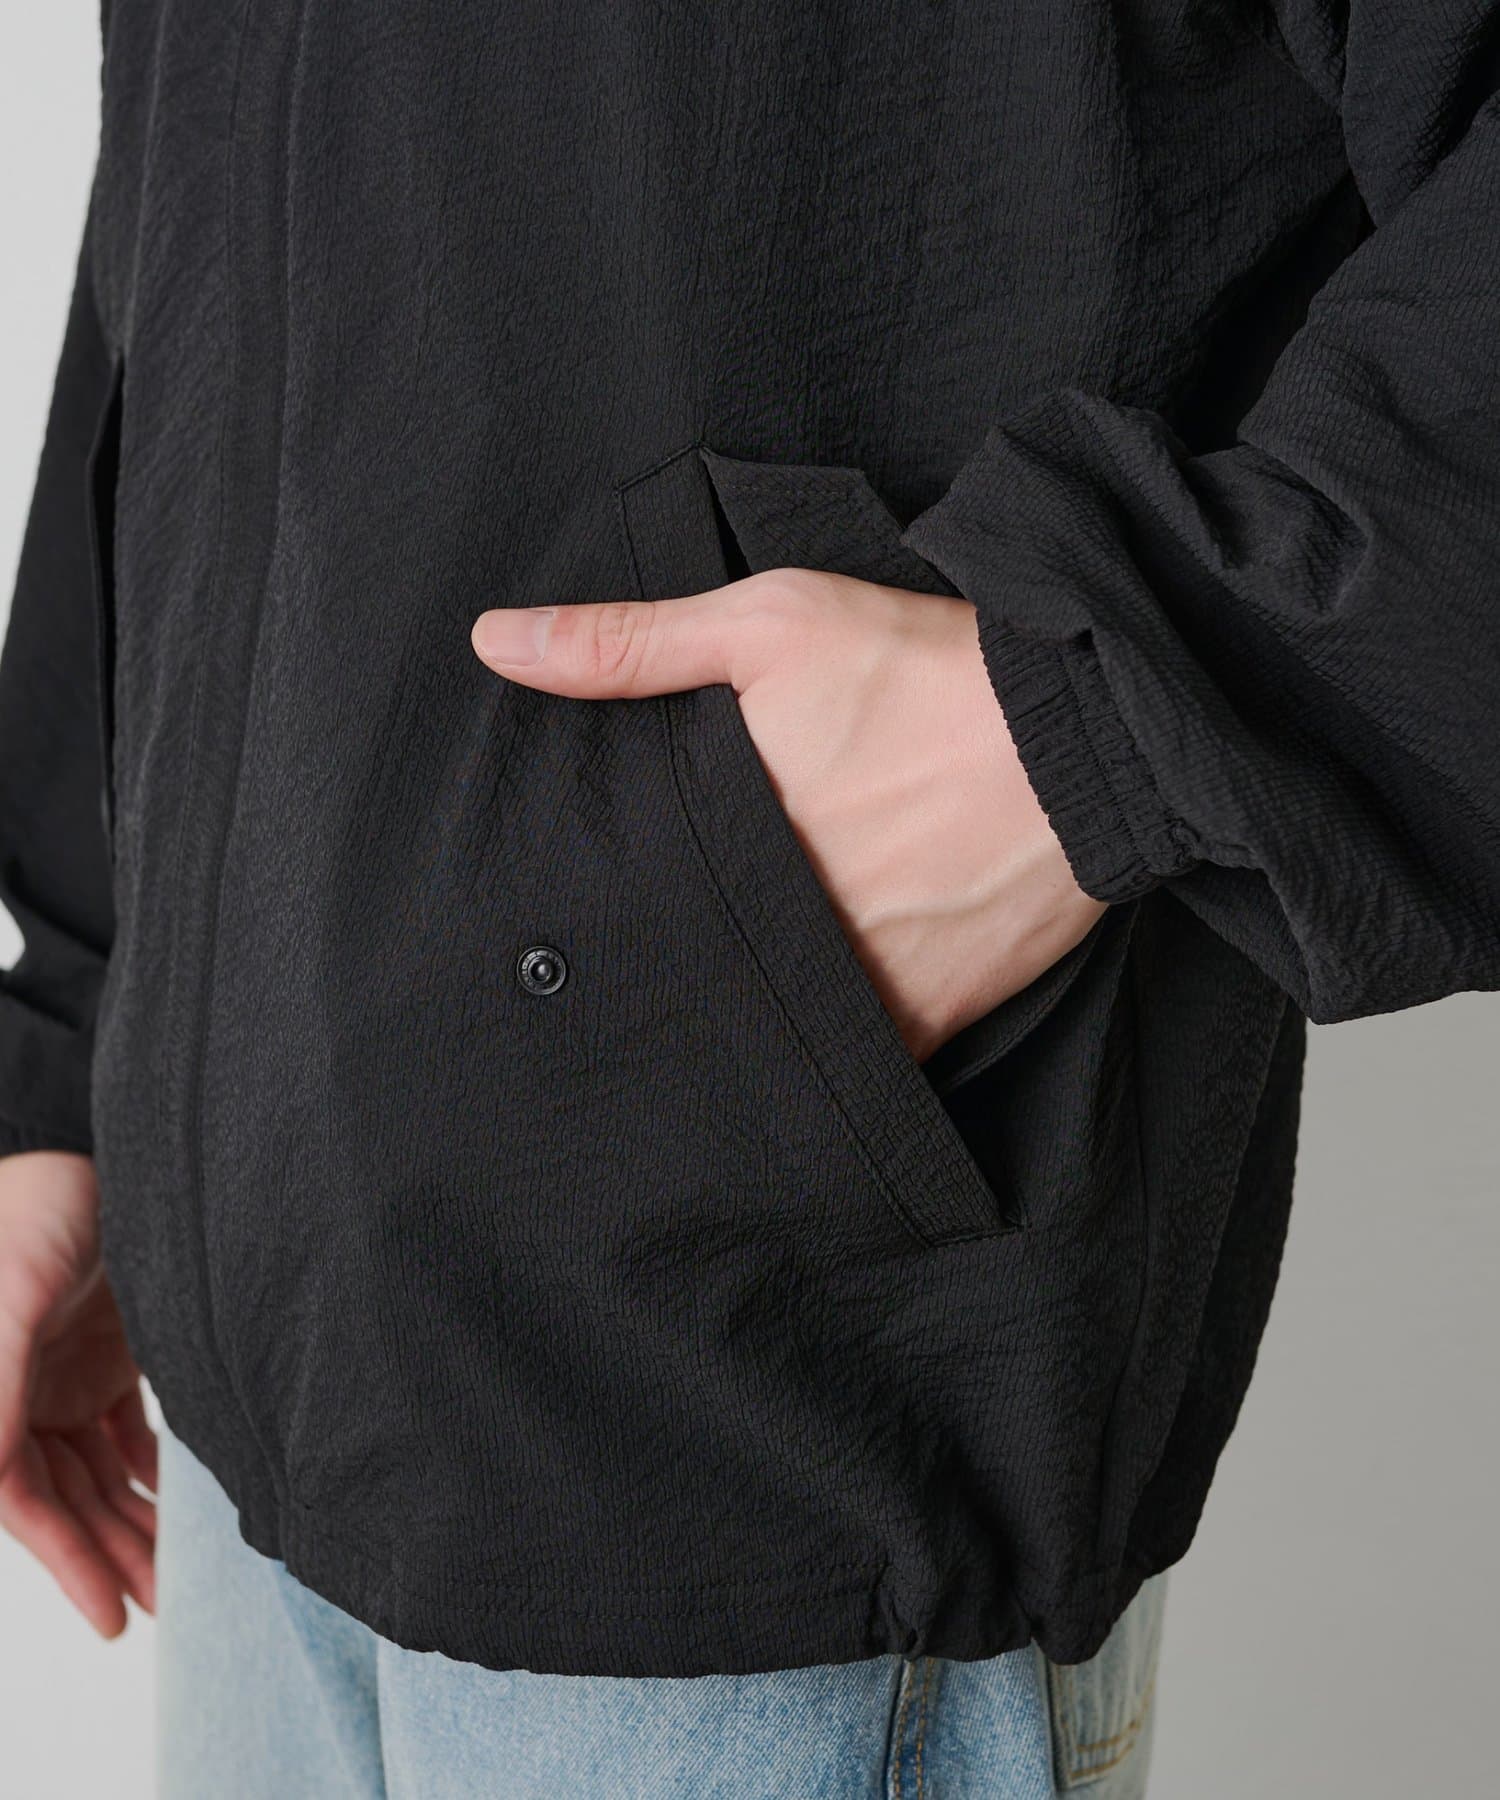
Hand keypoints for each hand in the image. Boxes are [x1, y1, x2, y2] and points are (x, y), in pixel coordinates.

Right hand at [0, 1152, 156, 1635]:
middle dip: (107, 1555)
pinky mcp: (97, 1358)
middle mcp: (17, 1398)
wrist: (78, 1154)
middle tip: (161, 1607)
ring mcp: (58, 1381)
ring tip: (175, 1574)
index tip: (111, 1615)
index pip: (22, 1500)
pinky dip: (143, 1470)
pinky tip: (172, 1502)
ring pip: (93, 1476)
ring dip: (129, 1523)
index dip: (64, 1562)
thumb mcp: (13, 1294)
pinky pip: (118, 1433)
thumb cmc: (28, 1212)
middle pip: (61, 1500)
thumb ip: (1, 1383)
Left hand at [473, 570, 1105, 1059]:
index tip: (573, 931)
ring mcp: (858, 988)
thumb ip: (628, 643)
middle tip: (637, 979)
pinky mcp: (927, 1020)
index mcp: (729, 840)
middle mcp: (783, 929)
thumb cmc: (926, 671)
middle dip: (666, 976)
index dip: (599, 920)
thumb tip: (493, 643)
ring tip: (721, 1004)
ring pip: (768, 1030)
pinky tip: (807, 1034)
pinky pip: (857, 1062)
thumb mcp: (769, 624)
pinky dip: (830, 1051)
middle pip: (692, 978)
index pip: (627, 908)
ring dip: (744, 1019)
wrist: (1094, 736)